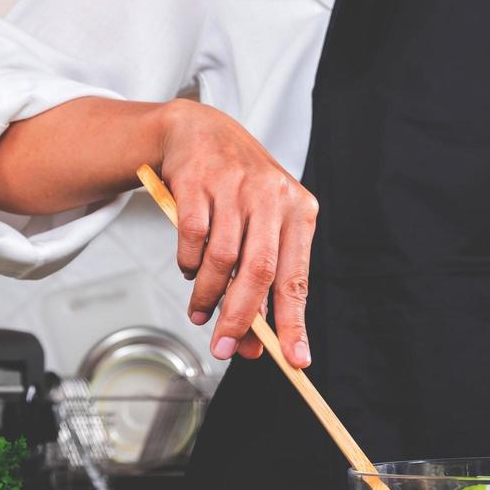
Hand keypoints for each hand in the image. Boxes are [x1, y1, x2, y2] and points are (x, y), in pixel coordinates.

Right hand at [156, 99, 318, 366]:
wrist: (200, 131)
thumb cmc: (239, 190)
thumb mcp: (263, 227)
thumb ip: (262, 280)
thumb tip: (253, 342)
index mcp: (300, 211)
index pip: (297, 278)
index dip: (294, 322)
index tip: (295, 359)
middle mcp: (272, 196)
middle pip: (259, 271)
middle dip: (241, 318)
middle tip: (226, 349)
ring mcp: (234, 185)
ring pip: (223, 258)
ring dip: (209, 296)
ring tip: (201, 311)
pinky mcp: (197, 180)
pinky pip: (192, 237)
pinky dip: (190, 263)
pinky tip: (191, 270)